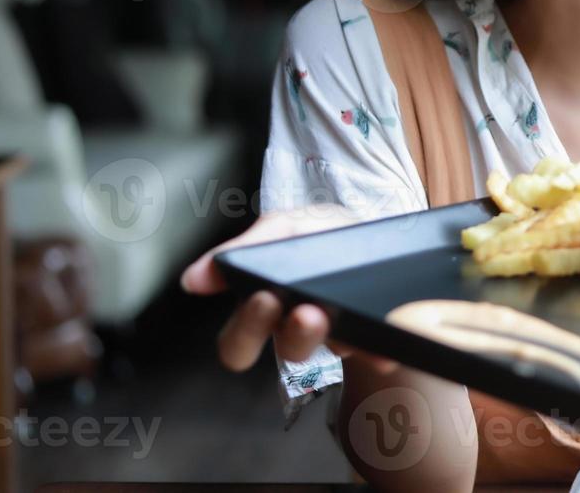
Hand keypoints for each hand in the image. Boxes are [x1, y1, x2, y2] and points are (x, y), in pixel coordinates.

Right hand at [181, 209, 397, 373]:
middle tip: (305, 310)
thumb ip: (244, 247)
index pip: (239, 342)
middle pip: (285, 353)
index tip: (263, 298)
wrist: (387, 241)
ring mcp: (341, 336)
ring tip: (344, 313)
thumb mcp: (288, 226)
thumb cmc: (325, 236)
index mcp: (269, 306)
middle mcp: (300, 328)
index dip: (246, 330)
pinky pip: (380, 353)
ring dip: (338, 336)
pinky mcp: (378, 339)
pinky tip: (384, 344)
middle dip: (294, 334)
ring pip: (334, 351)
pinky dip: (382, 349)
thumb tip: (193, 278)